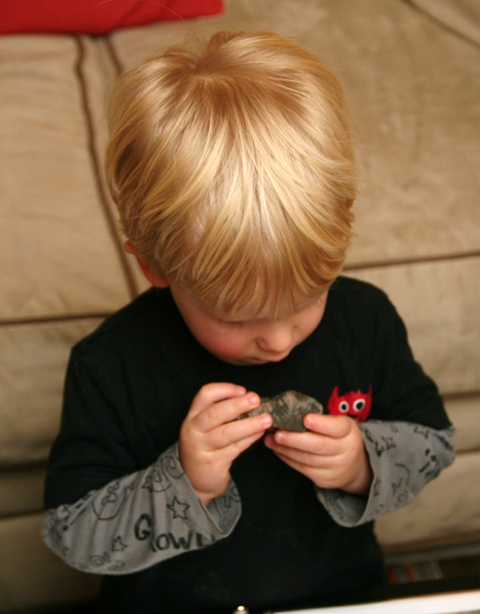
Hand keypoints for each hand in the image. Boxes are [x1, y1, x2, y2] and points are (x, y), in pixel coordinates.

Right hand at [179, 383, 272, 505]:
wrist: (195, 478)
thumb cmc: (206, 445)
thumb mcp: (206, 426)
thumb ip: (222, 412)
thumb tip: (249, 398)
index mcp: (193, 415)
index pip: (205, 395)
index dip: (224, 389)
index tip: (242, 390)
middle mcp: (194, 430)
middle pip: (214, 414)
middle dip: (237, 405)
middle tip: (255, 399)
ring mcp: (202, 448)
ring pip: (226, 433)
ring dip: (248, 424)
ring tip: (266, 419)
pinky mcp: (213, 463)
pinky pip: (234, 449)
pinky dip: (249, 439)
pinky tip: (260, 433)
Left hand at [264, 414, 371, 494]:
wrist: (355, 466)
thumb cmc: (340, 438)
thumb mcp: (338, 424)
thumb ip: (321, 419)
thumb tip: (290, 412)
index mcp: (348, 432)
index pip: (336, 427)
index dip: (321, 424)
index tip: (305, 419)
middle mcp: (345, 450)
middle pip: (319, 446)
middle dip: (295, 440)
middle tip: (277, 433)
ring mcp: (335, 467)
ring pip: (308, 459)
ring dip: (286, 449)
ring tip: (271, 440)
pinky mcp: (324, 479)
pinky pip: (303, 469)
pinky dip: (288, 459)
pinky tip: (278, 450)